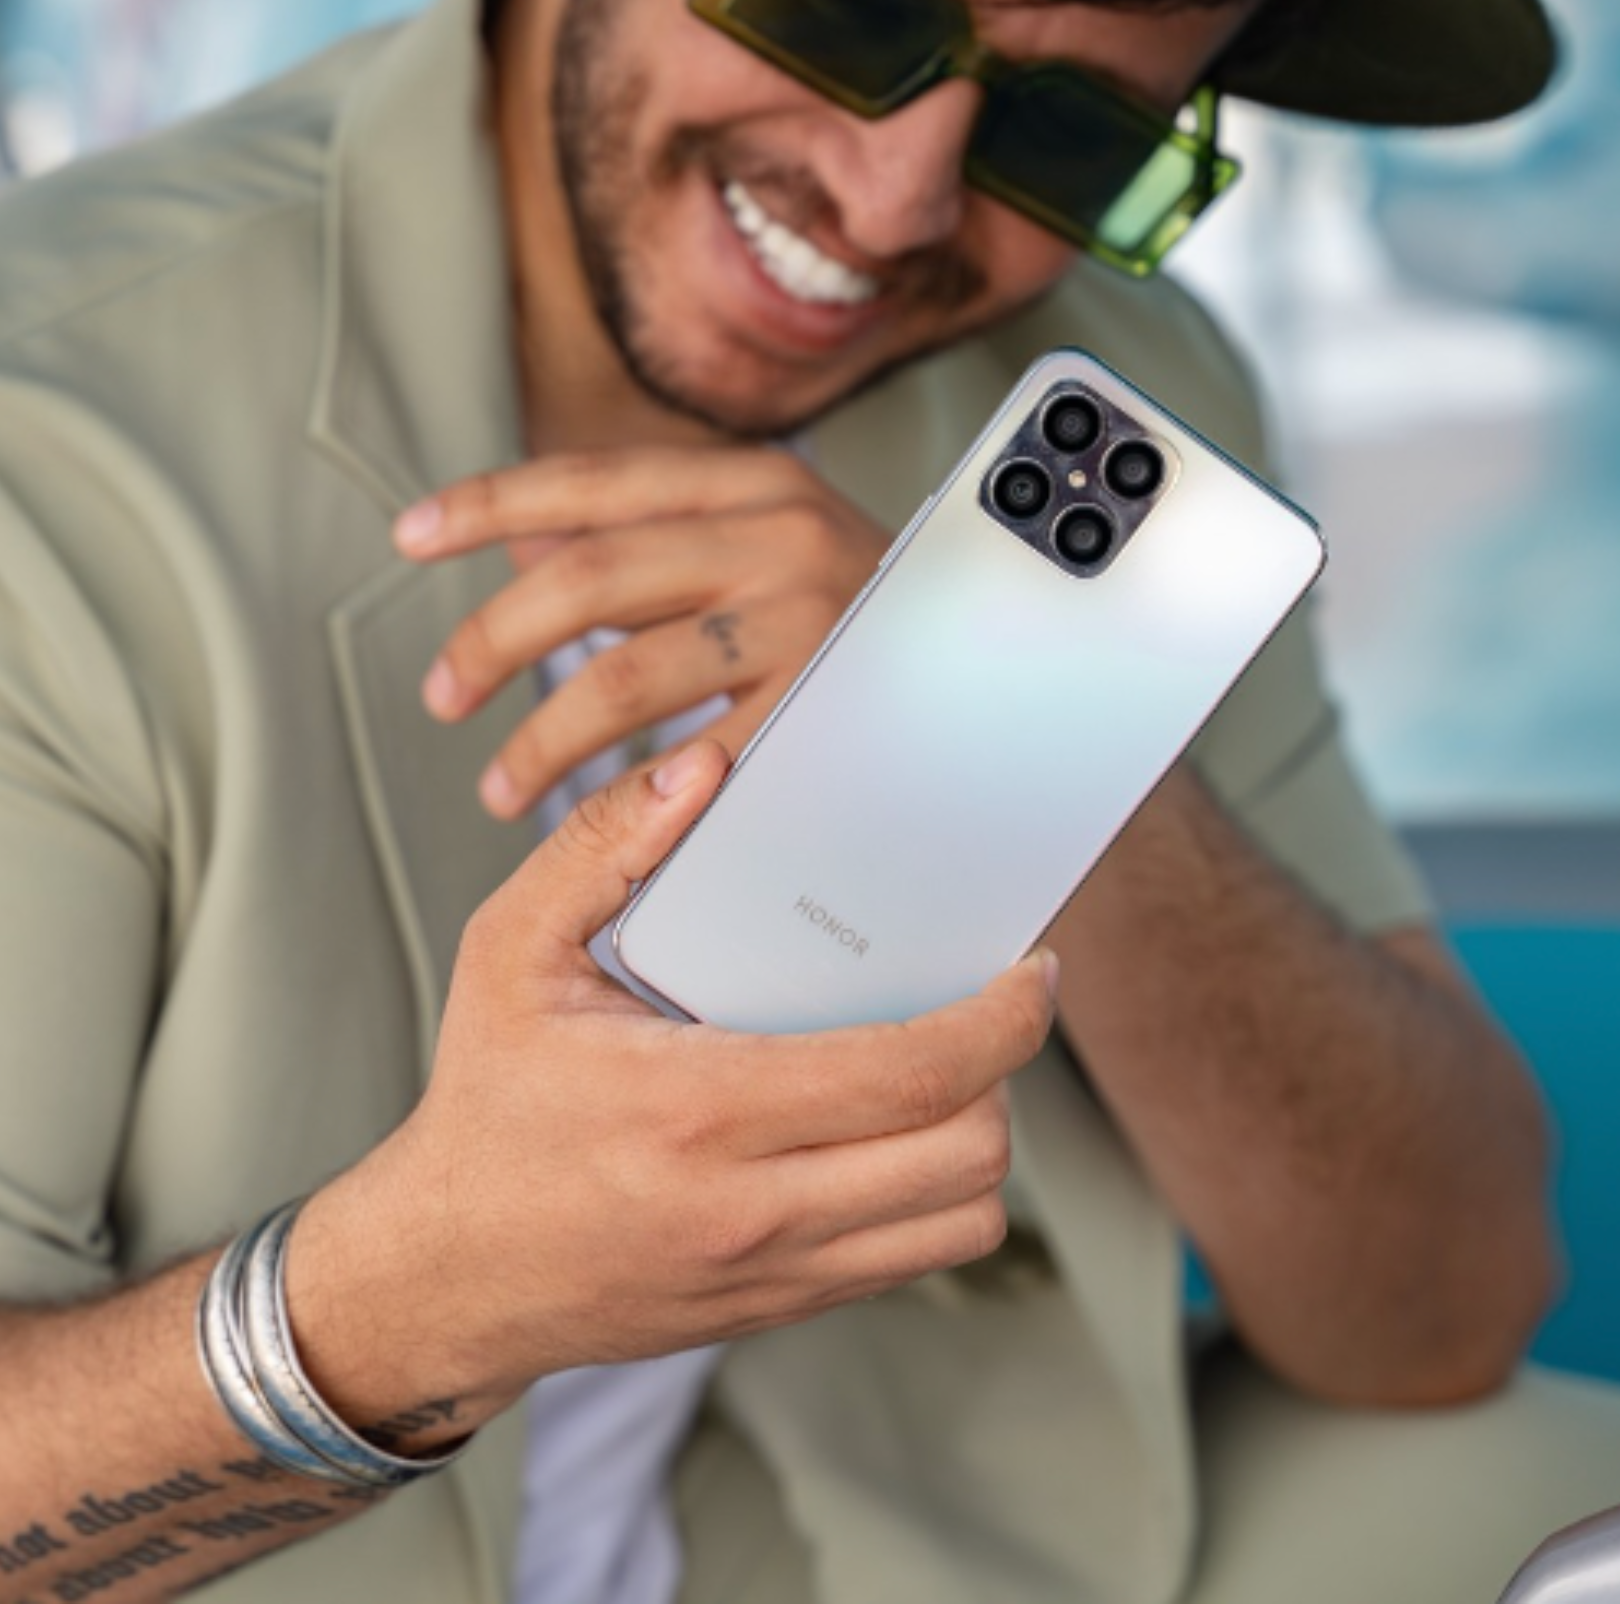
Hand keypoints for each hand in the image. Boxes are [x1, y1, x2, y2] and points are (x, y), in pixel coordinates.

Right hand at [288, 742, 1056, 1427]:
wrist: (442, 1274)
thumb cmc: (486, 1105)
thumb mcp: (510, 952)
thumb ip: (600, 846)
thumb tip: (700, 770)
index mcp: (702, 1106)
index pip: (915, 1071)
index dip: (1004, 1018)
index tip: (1029, 970)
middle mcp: (753, 1204)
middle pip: (967, 1151)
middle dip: (1003, 1072)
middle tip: (985, 1006)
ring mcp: (772, 1271)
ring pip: (959, 1220)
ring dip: (977, 1140)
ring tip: (944, 1071)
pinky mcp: (777, 1307)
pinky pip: (910, 1260)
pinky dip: (931, 1196)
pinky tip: (889, 1132)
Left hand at [392, 446, 891, 816]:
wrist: (1009, 684)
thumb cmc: (868, 616)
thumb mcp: (772, 544)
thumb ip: (652, 539)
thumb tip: (518, 540)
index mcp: (756, 482)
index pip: (596, 481)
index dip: (491, 504)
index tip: (409, 536)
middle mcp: (781, 536)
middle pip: (587, 579)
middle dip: (492, 641)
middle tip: (442, 696)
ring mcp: (806, 627)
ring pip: (620, 679)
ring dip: (537, 740)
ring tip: (497, 783)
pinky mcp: (823, 718)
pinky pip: (688, 765)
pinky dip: (623, 797)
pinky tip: (588, 821)